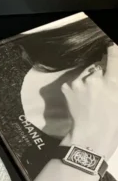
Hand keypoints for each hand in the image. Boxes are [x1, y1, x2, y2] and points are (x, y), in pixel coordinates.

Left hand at [61, 44, 117, 159]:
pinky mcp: (67, 88)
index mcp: (113, 82)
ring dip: (87, 82)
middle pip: (98, 69)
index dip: (113, 49)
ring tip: (90, 98)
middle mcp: (95, 78)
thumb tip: (110, 78)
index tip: (111, 45)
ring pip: (85, 76)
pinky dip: (76, 89)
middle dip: (100, 75)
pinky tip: (80, 100)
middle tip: (101, 90)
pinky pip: (73, 83)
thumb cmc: (113, 122)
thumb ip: (115, 83)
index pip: (114, 57)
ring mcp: (79, 83)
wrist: (91, 136)